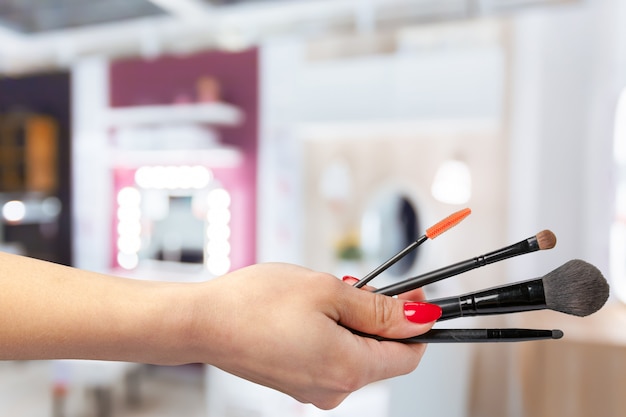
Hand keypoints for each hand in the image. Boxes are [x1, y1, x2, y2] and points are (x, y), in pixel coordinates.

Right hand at [188, 263, 440, 408]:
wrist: (202, 322)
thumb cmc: (256, 303)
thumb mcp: (329, 292)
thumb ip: (380, 309)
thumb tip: (419, 318)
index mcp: (348, 369)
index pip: (409, 356)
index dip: (416, 322)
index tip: (411, 293)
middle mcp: (334, 389)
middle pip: (382, 355)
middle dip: (379, 318)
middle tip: (356, 284)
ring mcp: (313, 390)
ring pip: (355, 354)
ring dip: (352, 322)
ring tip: (325, 294)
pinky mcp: (297, 383)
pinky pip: (331, 358)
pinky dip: (332, 333)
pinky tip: (309, 311)